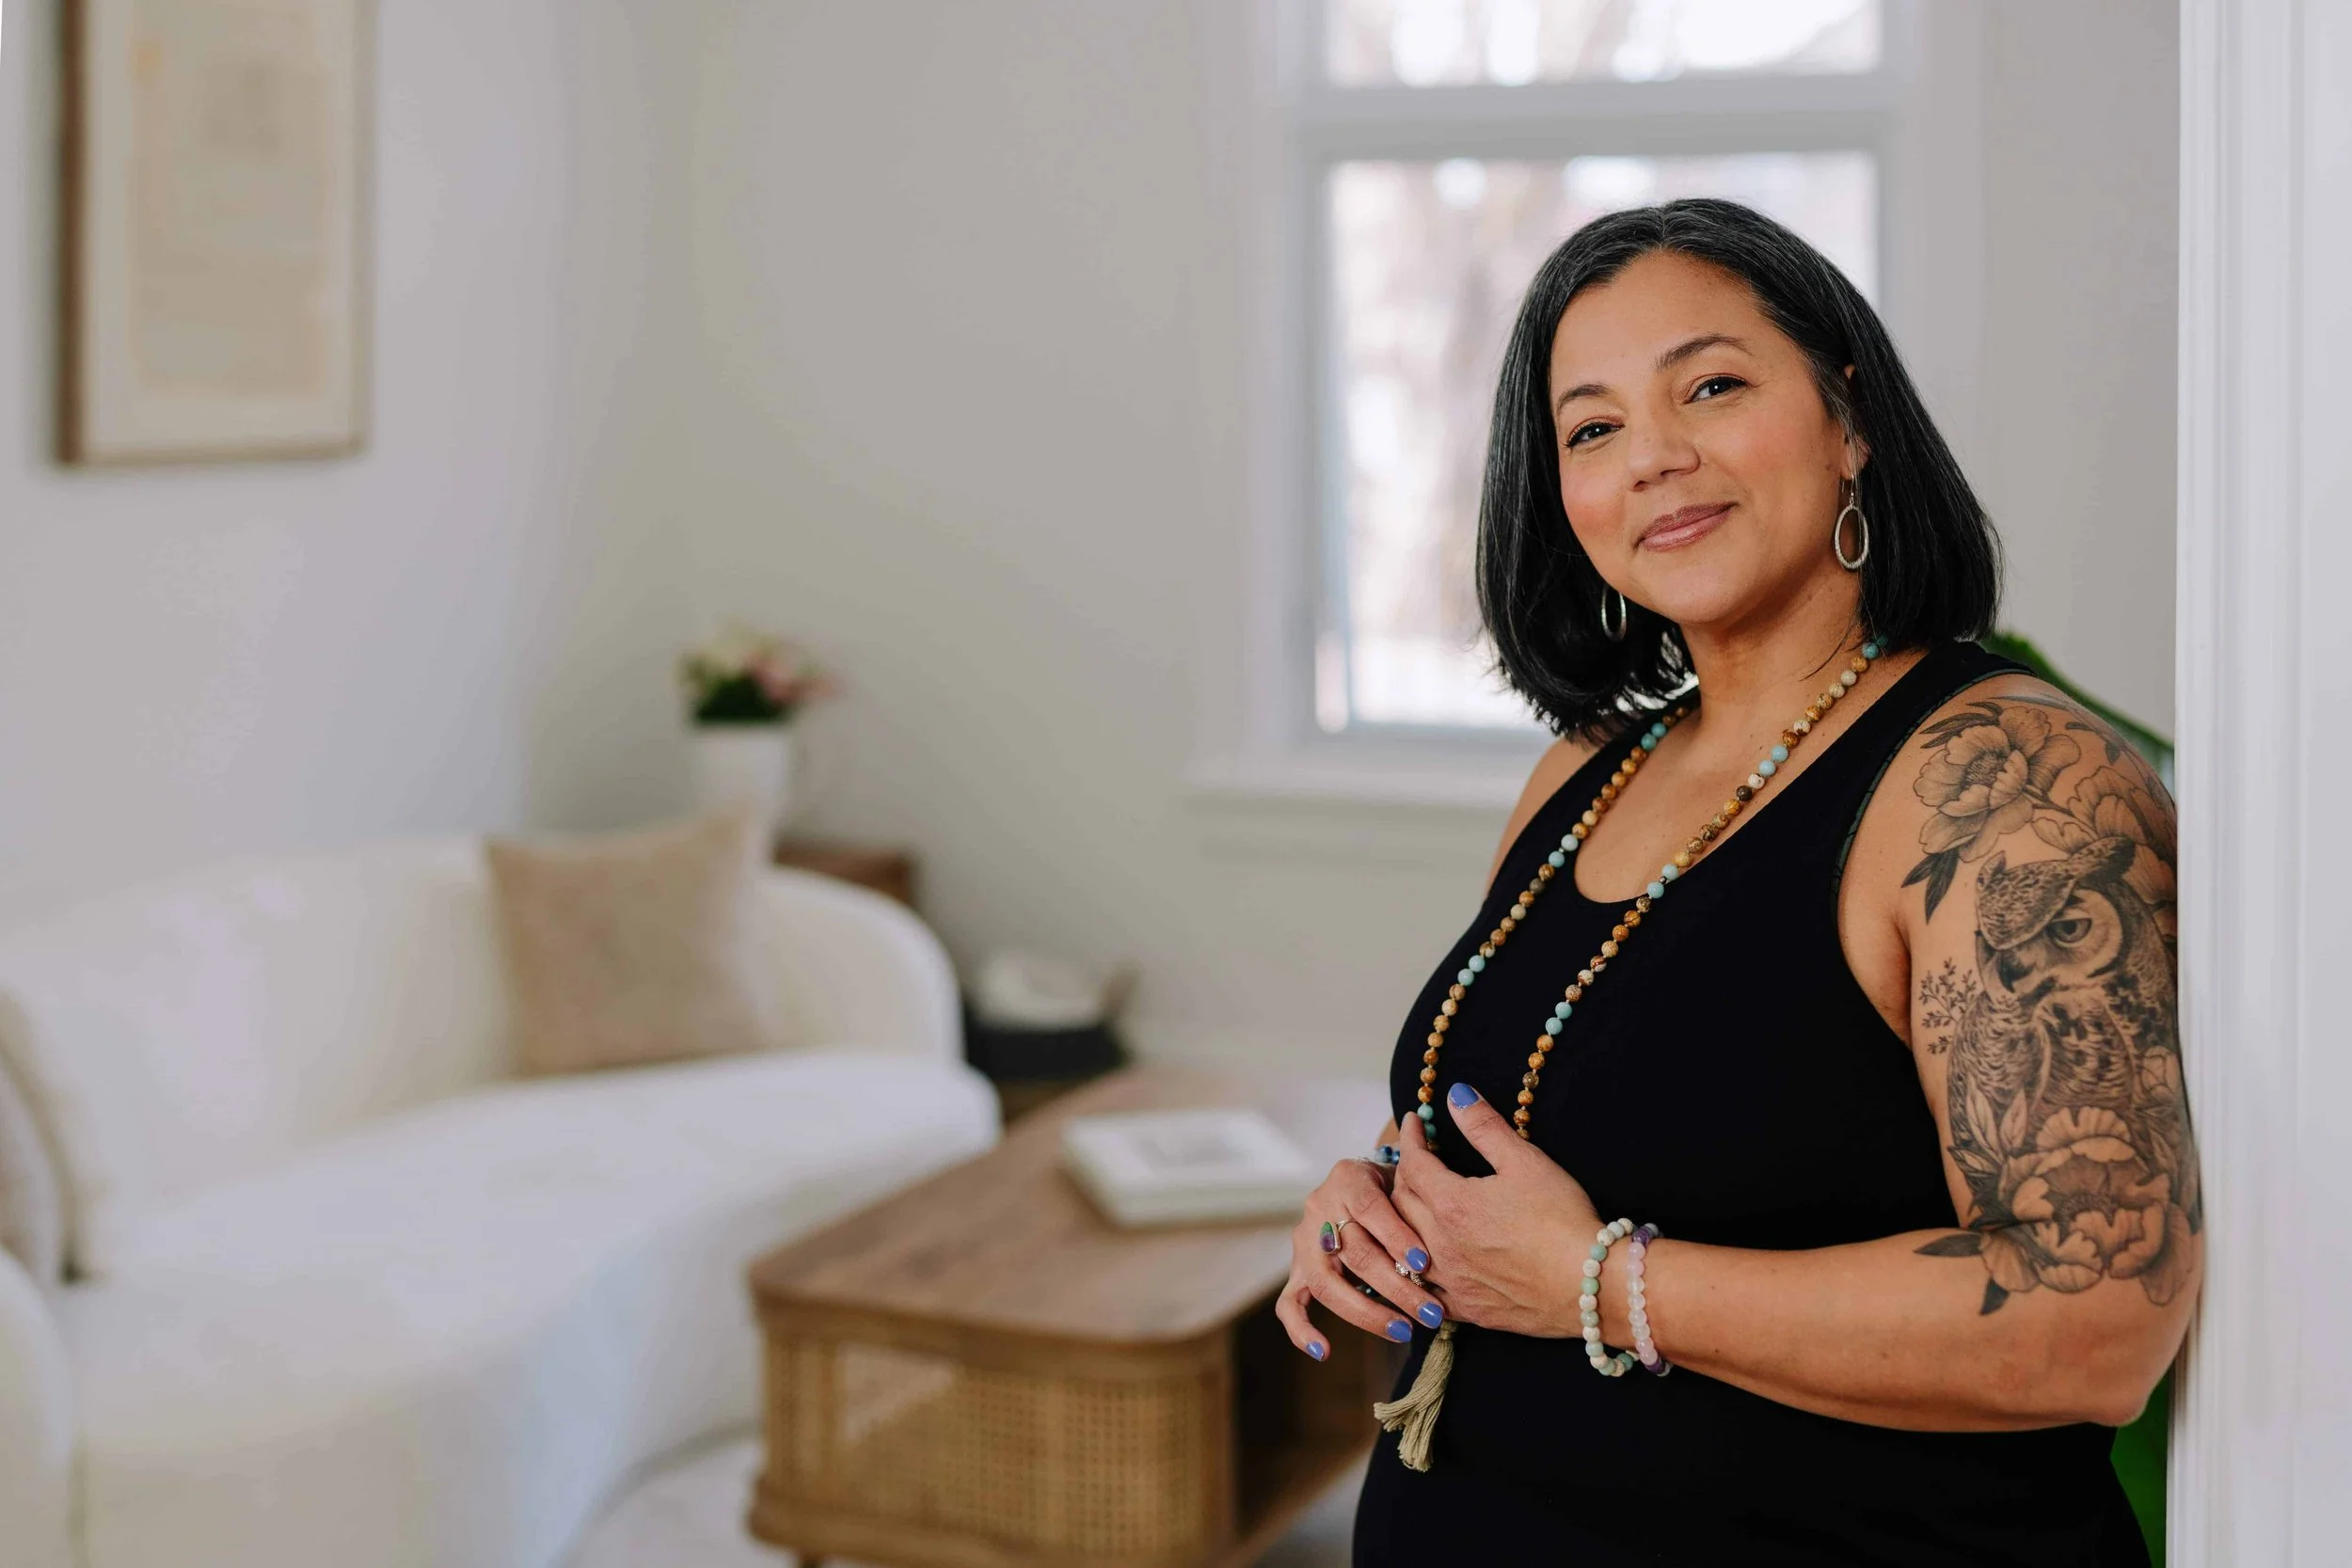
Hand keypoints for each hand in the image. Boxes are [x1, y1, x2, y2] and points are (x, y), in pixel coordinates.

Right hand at [1276, 1155, 1446, 1359]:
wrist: (1360, 1183)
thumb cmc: (1392, 1186)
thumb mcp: (1404, 1180)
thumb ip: (1416, 1203)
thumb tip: (1446, 1247)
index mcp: (1347, 1178)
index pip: (1370, 1209)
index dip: (1396, 1236)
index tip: (1424, 1263)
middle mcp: (1319, 1207)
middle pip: (1355, 1253)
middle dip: (1397, 1287)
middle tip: (1431, 1312)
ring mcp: (1304, 1241)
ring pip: (1326, 1283)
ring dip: (1367, 1313)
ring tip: (1403, 1331)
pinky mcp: (1297, 1269)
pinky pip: (1288, 1303)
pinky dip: (1301, 1330)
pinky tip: (1325, 1352)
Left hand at [1389, 1084, 1602, 1338]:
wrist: (1591, 1285)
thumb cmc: (1562, 1220)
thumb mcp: (1526, 1161)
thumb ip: (1485, 1126)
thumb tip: (1455, 1095)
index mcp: (1451, 1204)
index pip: (1414, 1162)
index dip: (1412, 1137)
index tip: (1416, 1122)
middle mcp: (1440, 1245)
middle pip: (1401, 1202)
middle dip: (1405, 1172)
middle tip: (1416, 1157)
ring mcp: (1451, 1281)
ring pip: (1405, 1247)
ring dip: (1403, 1220)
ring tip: (1414, 1203)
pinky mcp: (1466, 1309)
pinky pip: (1424, 1289)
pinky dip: (1416, 1269)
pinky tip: (1422, 1262)